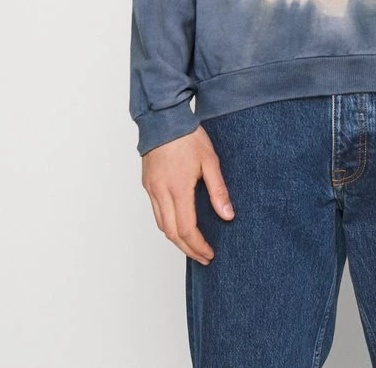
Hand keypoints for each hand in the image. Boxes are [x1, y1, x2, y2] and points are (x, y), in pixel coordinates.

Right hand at [141, 126, 234, 264]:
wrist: (163, 118)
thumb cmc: (188, 136)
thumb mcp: (210, 160)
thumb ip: (218, 190)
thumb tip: (228, 215)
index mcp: (177, 188)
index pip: (186, 229)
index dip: (198, 246)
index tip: (210, 253)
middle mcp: (161, 192)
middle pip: (171, 233)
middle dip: (188, 249)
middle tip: (203, 257)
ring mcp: (151, 189)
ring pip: (161, 225)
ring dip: (176, 240)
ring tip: (192, 246)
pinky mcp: (147, 184)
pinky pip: (156, 213)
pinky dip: (167, 225)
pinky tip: (178, 225)